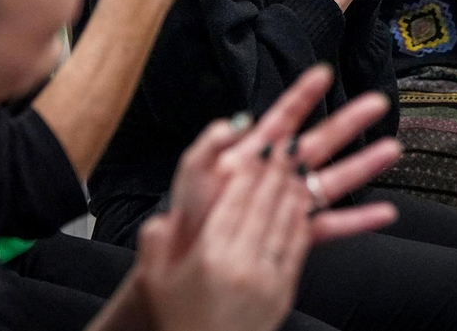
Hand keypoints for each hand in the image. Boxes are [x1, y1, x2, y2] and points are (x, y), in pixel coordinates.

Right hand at [133, 150, 309, 330]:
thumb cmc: (178, 320)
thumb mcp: (154, 281)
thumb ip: (154, 243)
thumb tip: (162, 216)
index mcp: (208, 256)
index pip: (234, 201)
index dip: (250, 170)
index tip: (260, 146)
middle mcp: (240, 264)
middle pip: (264, 204)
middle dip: (277, 170)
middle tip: (288, 144)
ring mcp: (266, 278)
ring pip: (284, 221)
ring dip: (293, 188)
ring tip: (299, 164)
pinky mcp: (283, 292)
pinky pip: (296, 246)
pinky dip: (300, 219)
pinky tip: (302, 202)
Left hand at [167, 65, 402, 247]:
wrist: (190, 256)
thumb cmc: (190, 214)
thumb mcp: (193, 174)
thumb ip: (209, 147)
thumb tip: (234, 121)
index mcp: (254, 152)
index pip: (284, 117)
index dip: (303, 94)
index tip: (324, 73)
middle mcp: (279, 173)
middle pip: (320, 141)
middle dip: (349, 121)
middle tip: (377, 102)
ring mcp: (290, 201)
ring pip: (334, 179)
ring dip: (364, 164)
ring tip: (391, 149)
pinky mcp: (296, 232)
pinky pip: (332, 225)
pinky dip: (359, 221)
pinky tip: (382, 214)